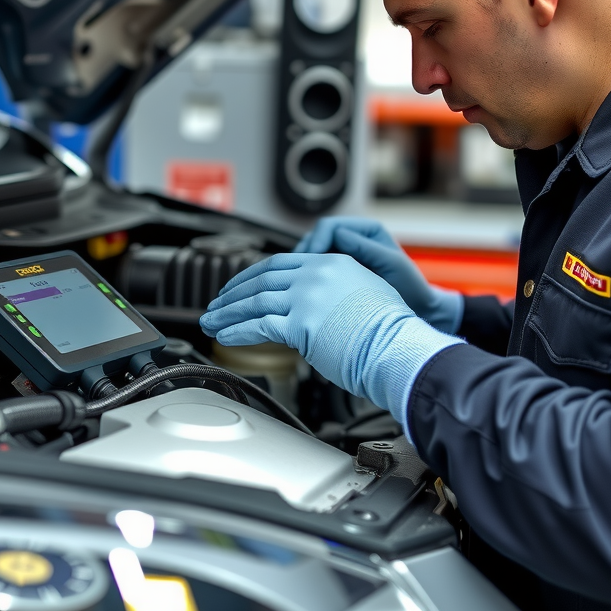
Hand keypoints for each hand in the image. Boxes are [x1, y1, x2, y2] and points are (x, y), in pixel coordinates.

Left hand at [200, 253, 460, 423]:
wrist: (399, 347)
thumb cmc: (388, 331)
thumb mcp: (361, 292)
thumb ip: (333, 291)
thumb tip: (313, 304)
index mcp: (330, 263)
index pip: (279, 263)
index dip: (251, 276)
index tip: (236, 287)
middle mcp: (316, 273)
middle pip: (261, 278)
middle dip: (232, 294)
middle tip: (215, 305)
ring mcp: (308, 296)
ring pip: (255, 300)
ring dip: (227, 313)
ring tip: (211, 322)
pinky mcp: (301, 322)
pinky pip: (259, 324)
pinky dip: (237, 330)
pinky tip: (225, 335)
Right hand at [294, 217, 463, 332]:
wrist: (417, 308)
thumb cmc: (410, 287)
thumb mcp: (392, 264)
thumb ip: (367, 248)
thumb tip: (338, 235)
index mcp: (366, 230)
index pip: (330, 226)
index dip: (316, 241)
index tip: (311, 261)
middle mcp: (352, 238)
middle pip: (316, 238)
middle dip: (305, 254)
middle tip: (297, 275)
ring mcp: (343, 255)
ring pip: (312, 254)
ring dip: (303, 266)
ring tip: (298, 284)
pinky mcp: (339, 272)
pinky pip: (317, 270)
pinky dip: (309, 278)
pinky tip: (306, 291)